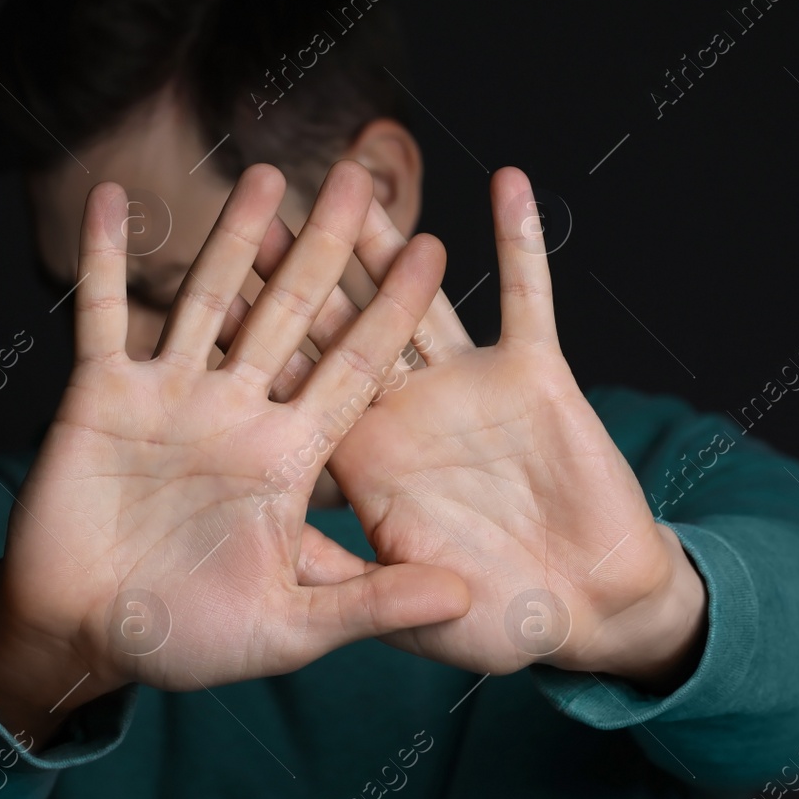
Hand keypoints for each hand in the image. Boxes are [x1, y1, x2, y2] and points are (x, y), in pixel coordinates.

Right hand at [0, 161, 469, 745]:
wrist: (86, 639)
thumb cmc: (190, 639)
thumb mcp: (292, 626)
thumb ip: (374, 601)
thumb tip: (464, 597)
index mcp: (289, 458)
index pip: (353, 369)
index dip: (392, 313)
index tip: (433, 253)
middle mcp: (237, 414)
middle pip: (291, 315)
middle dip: (324, 248)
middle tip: (357, 176)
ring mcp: (170, 397)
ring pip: (208, 299)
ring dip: (232, 238)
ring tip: (264, 175)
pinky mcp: (101, 395)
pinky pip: (103, 313)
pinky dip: (106, 258)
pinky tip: (115, 198)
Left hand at [253, 167, 706, 689]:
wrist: (588, 612)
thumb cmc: (496, 623)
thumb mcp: (414, 611)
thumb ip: (352, 588)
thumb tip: (279, 560)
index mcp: (362, 460)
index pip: (294, 390)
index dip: (254, 344)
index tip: (210, 288)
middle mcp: (404, 410)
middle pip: (340, 326)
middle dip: (303, 267)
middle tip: (259, 205)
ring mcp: (468, 387)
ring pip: (417, 297)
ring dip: (391, 239)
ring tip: (357, 175)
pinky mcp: (536, 375)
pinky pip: (529, 298)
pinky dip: (521, 243)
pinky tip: (508, 183)